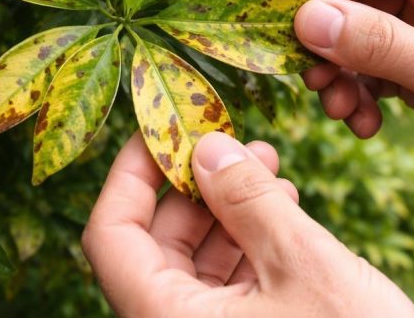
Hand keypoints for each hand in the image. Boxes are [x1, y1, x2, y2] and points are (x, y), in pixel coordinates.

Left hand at [83, 132, 413, 317]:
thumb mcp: (302, 262)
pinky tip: (280, 207)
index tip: (165, 127)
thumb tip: (206, 145)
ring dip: (226, 208)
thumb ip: (248, 199)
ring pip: (192, 263)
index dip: (131, 175)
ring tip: (268, 164)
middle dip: (194, 184)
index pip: (111, 236)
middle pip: (153, 244)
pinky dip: (247, 241)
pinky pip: (224, 286)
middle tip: (231, 139)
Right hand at [290, 0, 413, 247]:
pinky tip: (364, 124)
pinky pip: (369, 67)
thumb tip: (304, 18)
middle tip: (312, 83)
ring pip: (353, 36)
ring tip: (342, 112)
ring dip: (338, 74)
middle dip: (327, 43)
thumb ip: (379, 44)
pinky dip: (357, 93)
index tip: (280, 34)